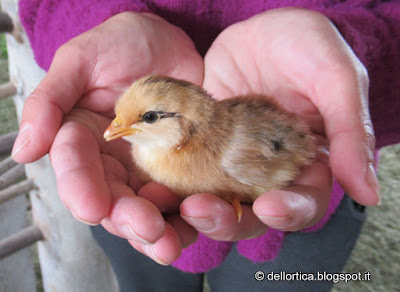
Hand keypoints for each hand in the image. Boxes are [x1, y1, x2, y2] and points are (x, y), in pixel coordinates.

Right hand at [12, 12, 202, 263]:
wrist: (168, 44)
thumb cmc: (121, 44)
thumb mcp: (81, 61)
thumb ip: (51, 101)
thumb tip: (25, 150)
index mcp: (81, 140)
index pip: (76, 171)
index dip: (82, 191)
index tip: (93, 208)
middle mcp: (111, 162)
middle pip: (113, 201)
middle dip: (128, 219)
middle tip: (147, 227)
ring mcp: (146, 169)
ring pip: (145, 209)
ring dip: (158, 231)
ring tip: (170, 241)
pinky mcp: (178, 169)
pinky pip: (179, 199)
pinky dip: (185, 216)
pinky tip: (194, 225)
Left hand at [180, 7, 377, 240]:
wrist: (261, 28)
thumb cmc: (305, 47)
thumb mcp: (334, 78)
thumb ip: (351, 131)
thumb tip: (367, 194)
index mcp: (308, 163)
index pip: (302, 202)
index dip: (289, 212)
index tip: (270, 206)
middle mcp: (268, 170)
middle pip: (251, 211)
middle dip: (228, 218)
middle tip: (203, 209)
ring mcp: (231, 161)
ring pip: (216, 198)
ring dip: (196, 207)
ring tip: (177, 202)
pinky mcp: (201, 147)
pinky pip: (185, 171)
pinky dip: (172, 182)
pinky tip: (155, 184)